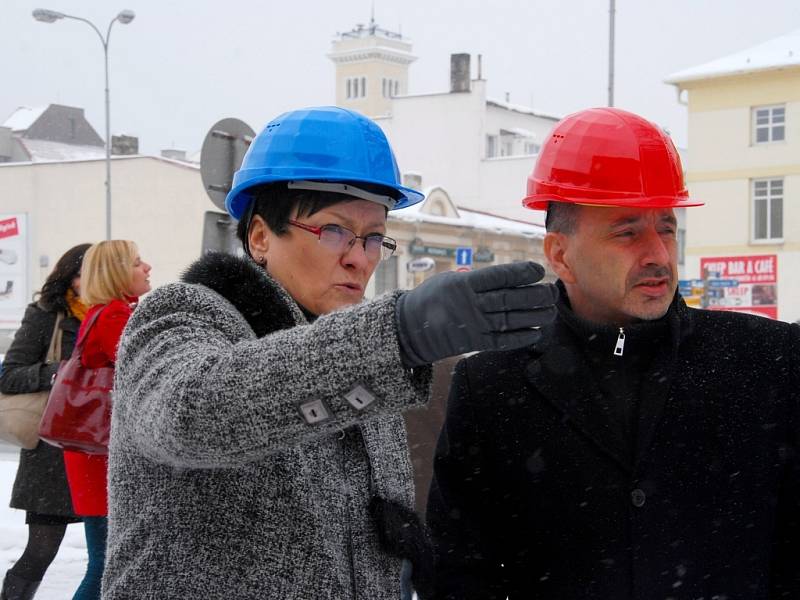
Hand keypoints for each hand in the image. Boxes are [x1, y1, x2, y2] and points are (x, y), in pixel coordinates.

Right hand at [395, 262, 557, 366]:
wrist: (410, 328)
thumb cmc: (432, 298)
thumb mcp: (449, 280)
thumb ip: (477, 279)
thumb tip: (509, 276)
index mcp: (463, 284)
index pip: (499, 276)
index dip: (522, 273)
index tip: (538, 271)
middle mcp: (469, 304)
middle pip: (510, 298)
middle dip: (535, 295)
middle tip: (551, 292)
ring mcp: (472, 325)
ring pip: (511, 320)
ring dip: (535, 317)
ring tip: (550, 312)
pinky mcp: (474, 343)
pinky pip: (503, 341)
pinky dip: (522, 337)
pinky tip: (537, 333)